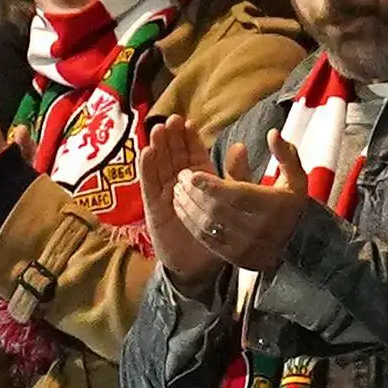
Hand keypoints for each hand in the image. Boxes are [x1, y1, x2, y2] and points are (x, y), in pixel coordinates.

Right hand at [137, 115, 224, 292]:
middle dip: (172, 138)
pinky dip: (147, 169)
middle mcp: (180, 184)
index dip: (189, 139)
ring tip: (158, 130)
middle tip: (172, 120)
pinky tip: (146, 152)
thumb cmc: (214, 234)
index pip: (192, 155)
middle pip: (174, 156)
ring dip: (158, 148)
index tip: (188, 122)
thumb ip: (234, 175)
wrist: (198, 266)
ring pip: (160, 166)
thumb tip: (240, 146)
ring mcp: (165, 194)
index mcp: (199, 181)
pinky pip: (149, 185)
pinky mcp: (153, 207)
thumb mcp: (229, 202)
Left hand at [174, 135, 316, 275]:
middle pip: (218, 210)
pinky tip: (182, 207)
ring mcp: (245, 246)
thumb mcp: (296, 177)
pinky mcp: (235, 257)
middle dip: (195, 193)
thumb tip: (273, 133)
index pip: (237, 195)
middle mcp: (258, 228)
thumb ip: (285, 154)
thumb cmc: (290, 204)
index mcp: (273, 206)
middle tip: (181, 177)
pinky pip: (207, 240)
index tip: (192, 175)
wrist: (297, 243)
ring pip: (209, 226)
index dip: (212, 185)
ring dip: (189, 207)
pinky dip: (191, 223)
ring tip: (178, 190)